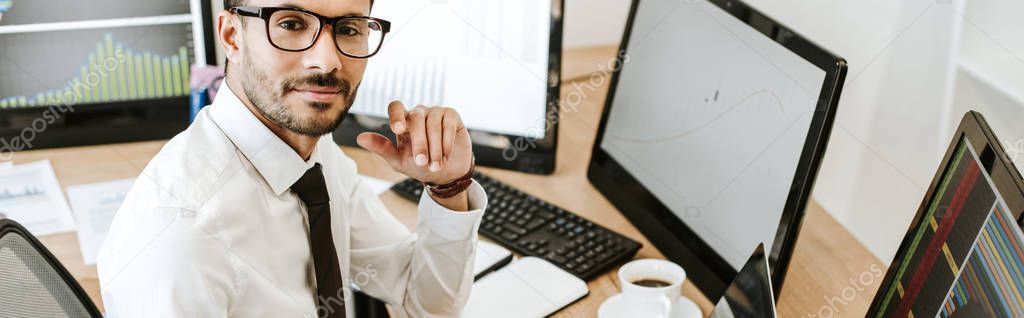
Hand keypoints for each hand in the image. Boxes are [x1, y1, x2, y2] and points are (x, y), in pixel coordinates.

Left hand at [356, 101, 472, 184]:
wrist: (446, 174)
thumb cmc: (420, 166)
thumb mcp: (398, 161)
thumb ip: (381, 148)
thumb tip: (360, 138)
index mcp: (403, 121)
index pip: (396, 107)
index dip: (396, 115)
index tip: (397, 129)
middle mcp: (418, 113)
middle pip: (416, 118)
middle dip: (420, 142)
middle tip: (422, 163)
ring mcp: (436, 112)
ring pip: (433, 122)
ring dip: (435, 147)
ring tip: (435, 165)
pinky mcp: (452, 116)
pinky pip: (448, 123)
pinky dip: (447, 142)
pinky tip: (446, 156)